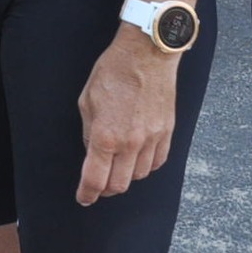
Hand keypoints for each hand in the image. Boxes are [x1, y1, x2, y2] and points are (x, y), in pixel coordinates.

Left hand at [75, 30, 179, 204]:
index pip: (95, 180)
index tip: (84, 198)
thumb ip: (90, 132)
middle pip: (119, 185)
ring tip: (117, 166)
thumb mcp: (87, 100)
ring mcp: (152, 139)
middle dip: (105, 189)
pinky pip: (157, 162)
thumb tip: (93, 153)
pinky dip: (145, 166)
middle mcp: (131, 143)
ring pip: (139, 176)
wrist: (147, 54)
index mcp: (106, 136)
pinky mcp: (167, 133)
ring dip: (126, 177)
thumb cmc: (113, 71)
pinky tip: (137, 158)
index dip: (87, 194)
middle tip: (98, 184)